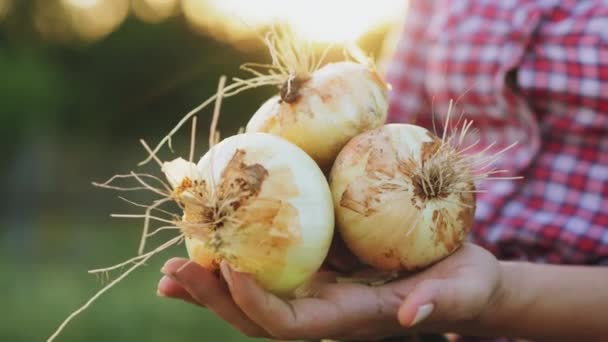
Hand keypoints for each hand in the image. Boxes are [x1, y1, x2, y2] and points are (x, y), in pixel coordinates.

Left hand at [157, 243, 503, 339]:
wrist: (460, 279)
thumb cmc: (464, 284)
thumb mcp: (461, 289)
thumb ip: (439, 303)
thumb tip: (415, 316)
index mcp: (350, 318)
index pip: (291, 325)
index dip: (254, 303)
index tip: (226, 266)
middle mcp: (324, 311)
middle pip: (257, 318)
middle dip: (214, 299)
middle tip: (172, 272)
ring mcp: (316, 293)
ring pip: (253, 299)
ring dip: (210, 286)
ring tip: (170, 269)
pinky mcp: (316, 272)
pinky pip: (267, 271)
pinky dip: (233, 264)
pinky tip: (207, 247)